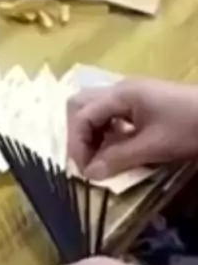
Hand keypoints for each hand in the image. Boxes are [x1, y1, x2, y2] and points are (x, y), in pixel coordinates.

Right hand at [67, 78, 197, 178]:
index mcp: (121, 94)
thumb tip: (90, 174)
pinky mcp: (143, 103)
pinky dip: (107, 132)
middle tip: (86, 160)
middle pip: (81, 105)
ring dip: (92, 134)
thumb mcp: (153, 147)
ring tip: (100, 158)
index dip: (77, 144)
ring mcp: (132, 94)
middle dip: (78, 134)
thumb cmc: (190, 127)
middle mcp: (121, 89)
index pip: (82, 116)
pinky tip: (117, 149)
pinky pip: (112, 114)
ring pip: (96, 109)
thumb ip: (118, 159)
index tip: (85, 171)